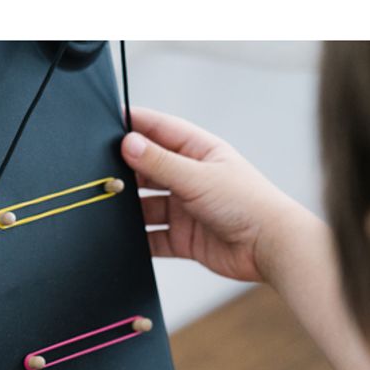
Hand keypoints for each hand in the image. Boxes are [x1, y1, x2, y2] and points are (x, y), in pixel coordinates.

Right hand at [121, 107, 308, 285]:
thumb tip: (129, 143)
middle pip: (147, 170)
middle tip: (101, 173)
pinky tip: (123, 237)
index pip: (160, 130)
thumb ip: (160, 162)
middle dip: (126, 172)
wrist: (269, 248)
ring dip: (129, 209)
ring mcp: (185, 209)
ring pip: (145, 206)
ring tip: (109, 206)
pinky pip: (152, 237)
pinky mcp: (183, 238)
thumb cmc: (249, 204)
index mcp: (199, 152)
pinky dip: (137, 239)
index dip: (135, 124)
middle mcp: (190, 178)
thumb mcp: (199, 177)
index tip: (108, 122)